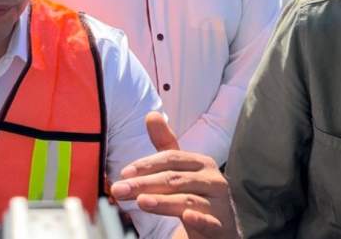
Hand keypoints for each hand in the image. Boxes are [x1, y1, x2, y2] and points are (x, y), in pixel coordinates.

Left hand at [111, 112, 239, 238]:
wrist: (218, 227)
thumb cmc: (194, 193)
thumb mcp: (179, 168)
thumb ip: (164, 144)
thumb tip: (152, 114)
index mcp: (201, 162)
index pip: (170, 159)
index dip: (146, 164)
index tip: (124, 173)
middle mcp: (212, 179)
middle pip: (174, 179)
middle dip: (143, 184)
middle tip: (119, 190)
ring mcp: (218, 203)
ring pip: (187, 200)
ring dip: (162, 202)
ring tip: (141, 201)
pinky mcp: (221, 225)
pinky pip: (209, 221)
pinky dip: (199, 219)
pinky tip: (188, 218)